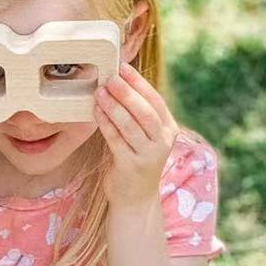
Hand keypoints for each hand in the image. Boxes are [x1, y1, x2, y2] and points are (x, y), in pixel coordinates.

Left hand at [94, 61, 178, 206]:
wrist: (136, 198)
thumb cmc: (137, 161)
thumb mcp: (146, 137)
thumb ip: (139, 116)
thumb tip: (120, 83)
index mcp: (168, 129)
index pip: (155, 100)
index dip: (139, 83)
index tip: (123, 67)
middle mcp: (162, 142)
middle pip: (145, 111)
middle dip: (127, 93)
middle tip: (110, 78)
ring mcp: (147, 155)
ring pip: (130, 125)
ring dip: (114, 106)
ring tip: (100, 92)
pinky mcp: (130, 166)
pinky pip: (116, 140)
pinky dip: (106, 124)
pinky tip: (96, 112)